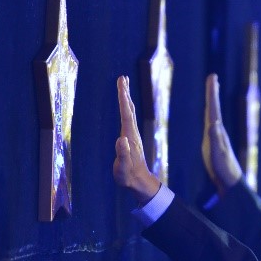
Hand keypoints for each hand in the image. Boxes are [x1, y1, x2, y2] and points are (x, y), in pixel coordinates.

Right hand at [113, 75, 161, 204]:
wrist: (139, 183)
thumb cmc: (129, 177)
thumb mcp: (124, 169)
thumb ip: (123, 155)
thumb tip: (121, 139)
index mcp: (130, 137)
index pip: (126, 114)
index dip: (123, 99)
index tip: (121, 84)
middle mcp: (132, 133)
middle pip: (129, 109)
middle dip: (124, 93)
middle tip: (122, 77)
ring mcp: (132, 136)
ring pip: (129, 113)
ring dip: (125, 99)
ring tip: (123, 86)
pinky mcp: (130, 139)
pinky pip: (127, 119)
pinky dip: (125, 109)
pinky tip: (124, 107)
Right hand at [201, 73, 242, 195]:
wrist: (231, 182)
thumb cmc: (224, 170)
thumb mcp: (218, 155)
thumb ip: (215, 140)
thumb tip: (213, 124)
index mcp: (218, 132)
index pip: (213, 109)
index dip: (212, 93)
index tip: (212, 77)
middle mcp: (218, 132)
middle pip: (214, 108)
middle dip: (212, 93)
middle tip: (212, 77)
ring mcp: (217, 137)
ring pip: (214, 114)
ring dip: (212, 101)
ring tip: (213, 89)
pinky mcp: (215, 143)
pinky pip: (212, 123)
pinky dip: (211, 115)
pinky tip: (211, 114)